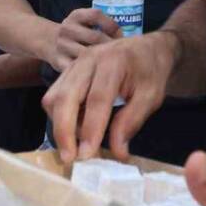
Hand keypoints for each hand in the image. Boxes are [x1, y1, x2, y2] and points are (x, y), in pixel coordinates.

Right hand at [42, 31, 177, 163]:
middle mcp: (87, 60)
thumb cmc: (150, 72)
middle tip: (69, 158)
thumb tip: (117, 153)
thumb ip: (132, 122)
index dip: (90, 129)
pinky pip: (54, 96)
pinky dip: (60, 116)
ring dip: (60, 125)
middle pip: (66, 97)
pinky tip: (75, 127)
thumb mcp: (151, 97)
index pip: (97, 100)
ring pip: (54, 98)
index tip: (87, 154)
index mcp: (113, 63)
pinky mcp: (67, 72)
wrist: (146, 48)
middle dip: (64, 131)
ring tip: (76, 143)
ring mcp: (73, 65)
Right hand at [52, 8, 121, 71]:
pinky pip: (78, 67)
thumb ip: (102, 25)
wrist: (49, 42)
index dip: (112, 25)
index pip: (96, 15)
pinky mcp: (58, 61)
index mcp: (76, 15)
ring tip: (112, 62)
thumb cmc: (77, 34)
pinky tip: (98, 71)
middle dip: (111, 45)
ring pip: (88, 53)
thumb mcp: (85, 22)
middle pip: (95, 36)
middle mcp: (67, 28)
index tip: (120, 35)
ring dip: (102, 59)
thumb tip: (127, 40)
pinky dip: (90, 70)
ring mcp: (62, 45)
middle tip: (121, 53)